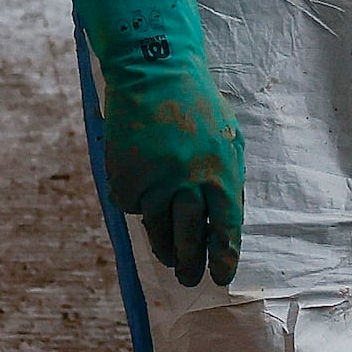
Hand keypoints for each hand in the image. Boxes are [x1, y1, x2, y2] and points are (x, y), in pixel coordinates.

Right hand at [71, 0, 243, 284]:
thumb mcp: (228, 141)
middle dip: (190, 265)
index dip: (223, 258)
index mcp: (218, 173)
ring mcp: (151, 182)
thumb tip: (223, 226)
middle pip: (189, 239)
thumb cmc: (197, 107)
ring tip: (170, 258)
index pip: (224, 229)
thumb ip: (227, 182)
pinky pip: (133, 207)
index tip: (221, 277)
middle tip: (189, 279)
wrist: (152, 71)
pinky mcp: (123, 179)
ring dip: (165, 250)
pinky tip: (144, 188)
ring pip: (158, 232)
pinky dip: (140, 206)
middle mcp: (185, 182)